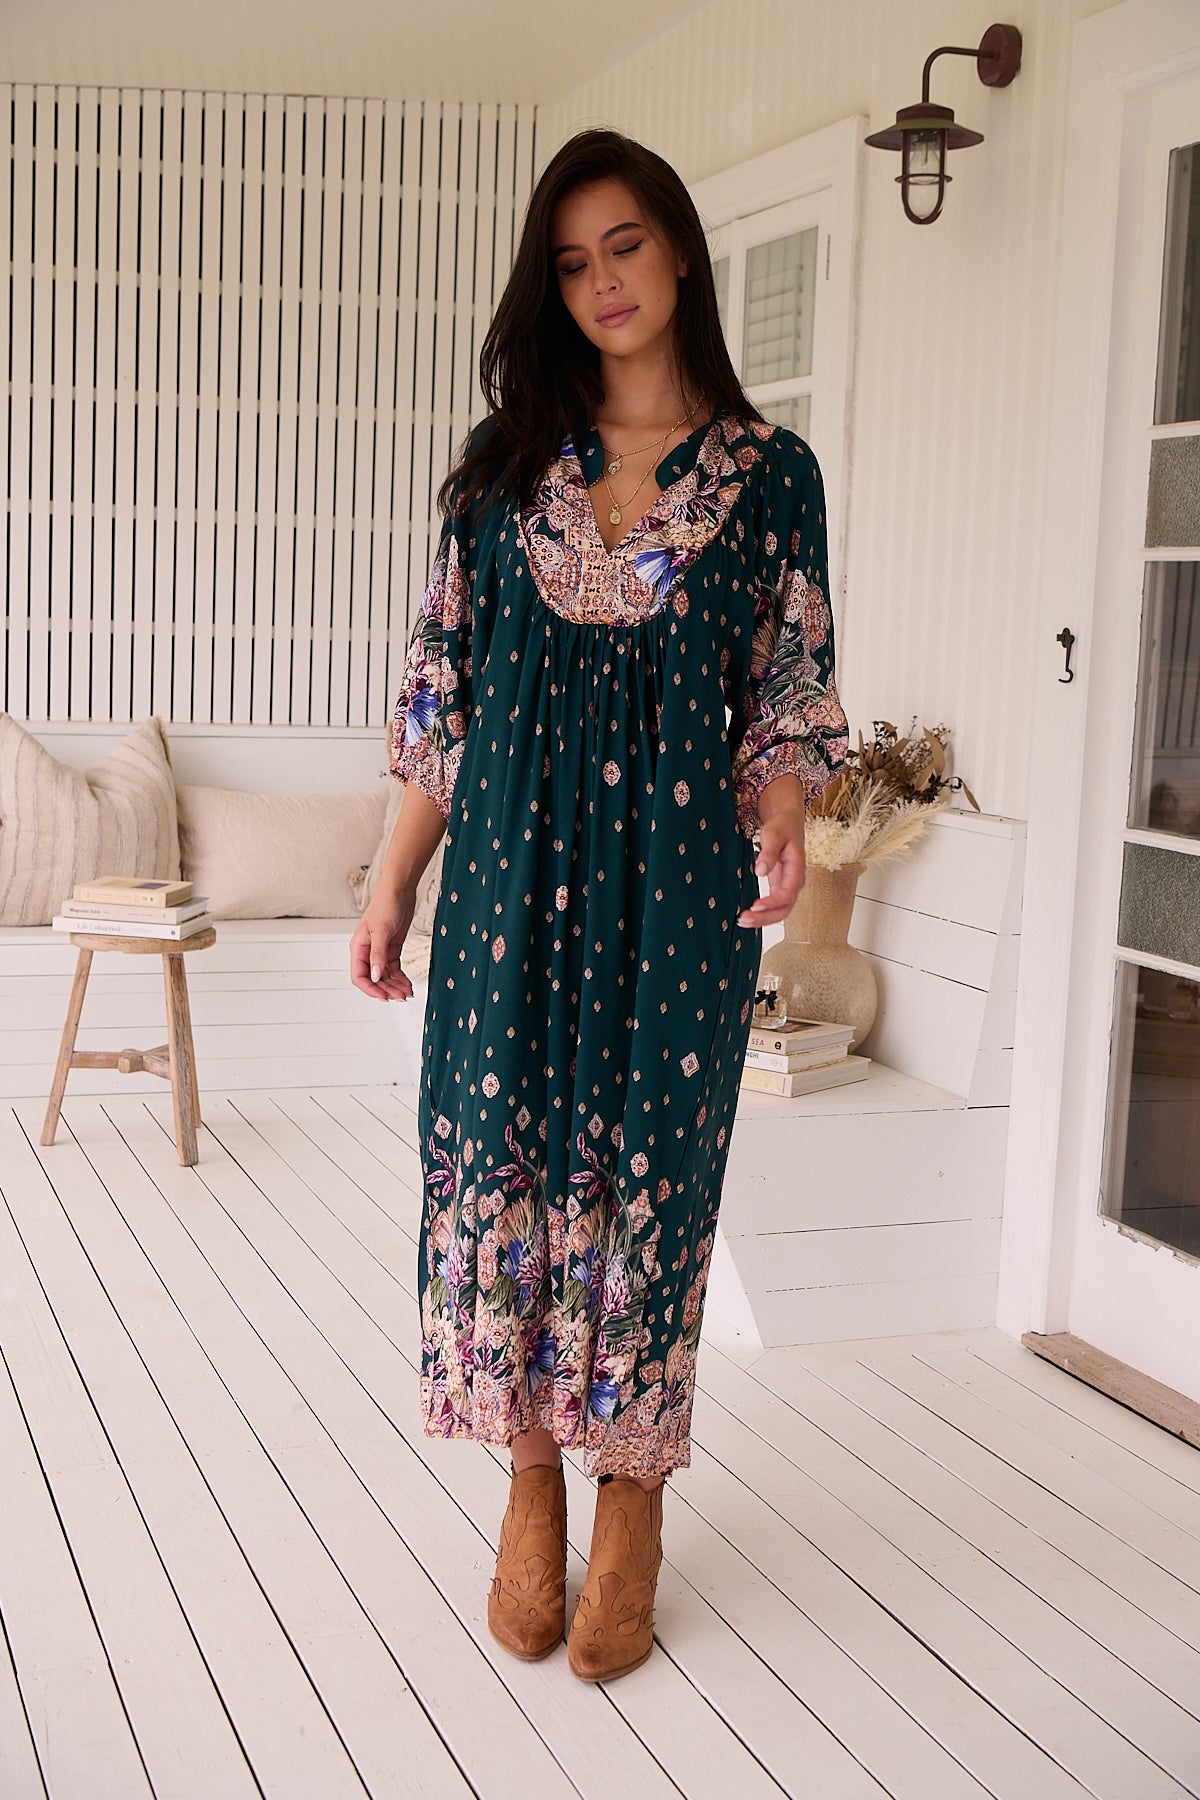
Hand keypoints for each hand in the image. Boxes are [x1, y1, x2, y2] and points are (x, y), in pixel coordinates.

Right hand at [350, 887, 417, 1001]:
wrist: (400, 890)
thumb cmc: (386, 904)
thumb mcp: (382, 931)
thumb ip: (378, 954)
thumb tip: (376, 976)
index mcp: (358, 947)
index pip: (359, 976)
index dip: (371, 989)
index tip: (385, 996)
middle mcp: (367, 951)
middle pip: (374, 979)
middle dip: (387, 989)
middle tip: (401, 996)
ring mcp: (380, 950)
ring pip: (385, 976)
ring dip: (395, 985)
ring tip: (407, 992)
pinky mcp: (392, 948)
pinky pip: (394, 968)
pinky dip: (400, 977)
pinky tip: (408, 983)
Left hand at [737, 807, 806, 928]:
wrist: (788, 822)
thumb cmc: (783, 826)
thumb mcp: (774, 834)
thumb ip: (769, 853)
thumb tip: (760, 870)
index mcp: (797, 869)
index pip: (787, 893)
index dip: (772, 902)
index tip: (755, 905)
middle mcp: (795, 881)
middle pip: (785, 908)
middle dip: (765, 917)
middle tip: (744, 919)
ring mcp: (788, 885)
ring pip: (780, 910)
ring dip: (763, 919)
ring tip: (743, 920)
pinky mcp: (780, 886)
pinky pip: (774, 905)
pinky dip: (763, 912)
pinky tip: (749, 915)